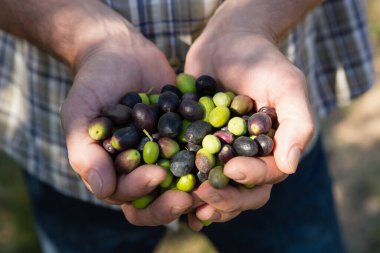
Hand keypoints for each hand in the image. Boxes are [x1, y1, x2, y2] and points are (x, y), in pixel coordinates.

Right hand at [60, 6, 191, 225]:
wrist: (121, 51)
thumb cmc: (93, 82)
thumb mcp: (79, 114)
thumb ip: (85, 152)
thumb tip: (103, 190)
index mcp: (113, 169)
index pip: (125, 194)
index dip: (140, 191)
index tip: (157, 175)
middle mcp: (140, 167)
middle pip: (155, 198)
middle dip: (171, 201)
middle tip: (190, 195)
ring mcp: (165, 153)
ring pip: (181, 181)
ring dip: (196, 186)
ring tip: (212, 181)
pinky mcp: (185, 136)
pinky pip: (199, 151)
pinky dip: (211, 156)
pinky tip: (225, 154)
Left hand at [184, 1, 314, 229]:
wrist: (227, 41)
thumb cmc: (262, 60)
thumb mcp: (287, 85)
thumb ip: (296, 123)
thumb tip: (290, 166)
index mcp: (272, 149)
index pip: (267, 175)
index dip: (251, 177)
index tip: (232, 169)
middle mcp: (248, 157)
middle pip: (242, 191)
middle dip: (226, 197)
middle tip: (205, 193)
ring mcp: (221, 154)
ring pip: (217, 188)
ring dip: (204, 201)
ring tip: (187, 204)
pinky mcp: (196, 145)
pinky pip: (191, 172)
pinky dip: (183, 187)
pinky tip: (173, 195)